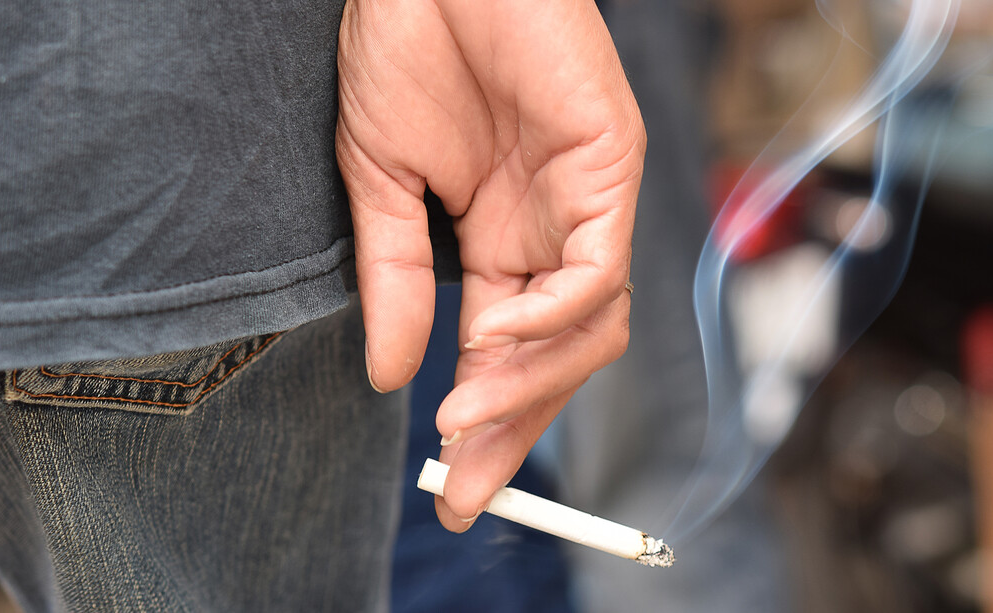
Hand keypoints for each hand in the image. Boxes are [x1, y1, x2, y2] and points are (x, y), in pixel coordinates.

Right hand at [336, 0, 643, 530]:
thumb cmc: (408, 50)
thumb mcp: (382, 184)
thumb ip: (396, 280)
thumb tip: (389, 374)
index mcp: (504, 240)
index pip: (506, 352)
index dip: (486, 420)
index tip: (450, 481)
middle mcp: (554, 232)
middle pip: (556, 358)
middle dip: (513, 427)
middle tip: (466, 484)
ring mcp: (588, 201)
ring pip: (589, 327)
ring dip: (529, 383)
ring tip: (466, 416)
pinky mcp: (610, 161)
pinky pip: (597, 267)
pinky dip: (553, 313)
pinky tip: (498, 329)